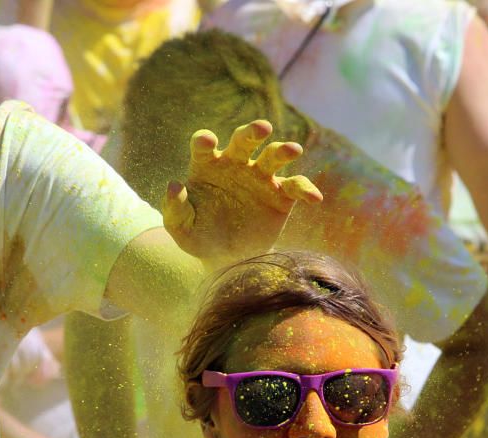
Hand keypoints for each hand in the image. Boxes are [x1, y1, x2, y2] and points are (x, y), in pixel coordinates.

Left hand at [162, 120, 322, 265]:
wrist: (228, 260)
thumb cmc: (201, 238)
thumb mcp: (182, 230)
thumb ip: (174, 209)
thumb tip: (173, 185)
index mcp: (207, 165)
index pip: (204, 144)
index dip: (205, 140)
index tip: (208, 142)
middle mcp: (235, 165)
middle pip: (244, 140)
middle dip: (252, 131)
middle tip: (262, 128)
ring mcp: (260, 178)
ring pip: (273, 156)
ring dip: (283, 150)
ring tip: (293, 150)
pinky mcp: (281, 196)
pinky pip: (296, 186)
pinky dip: (306, 189)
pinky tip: (314, 198)